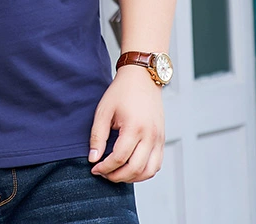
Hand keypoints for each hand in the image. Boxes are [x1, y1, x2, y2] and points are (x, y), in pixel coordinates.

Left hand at [87, 65, 164, 182]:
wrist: (142, 78)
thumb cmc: (122, 92)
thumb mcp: (104, 110)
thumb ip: (97, 136)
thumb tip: (93, 158)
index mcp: (134, 127)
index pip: (119, 158)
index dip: (105, 167)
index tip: (94, 168)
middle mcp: (150, 136)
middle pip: (135, 169)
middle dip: (116, 176)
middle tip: (103, 174)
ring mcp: (158, 139)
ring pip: (149, 171)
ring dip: (132, 178)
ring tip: (116, 173)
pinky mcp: (162, 139)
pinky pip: (156, 164)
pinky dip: (144, 172)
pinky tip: (130, 168)